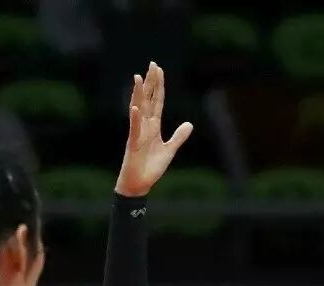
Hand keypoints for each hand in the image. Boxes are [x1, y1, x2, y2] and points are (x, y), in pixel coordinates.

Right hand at [115, 61, 192, 197]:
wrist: (139, 184)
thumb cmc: (150, 168)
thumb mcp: (169, 150)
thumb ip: (178, 136)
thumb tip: (189, 124)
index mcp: (153, 127)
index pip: (157, 101)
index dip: (159, 86)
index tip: (158, 70)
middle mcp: (144, 126)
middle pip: (148, 100)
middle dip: (150, 82)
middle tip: (152, 64)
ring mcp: (138, 133)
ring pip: (139, 109)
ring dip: (139, 94)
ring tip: (138, 77)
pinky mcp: (134, 144)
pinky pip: (135, 129)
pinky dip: (136, 118)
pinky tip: (136, 107)